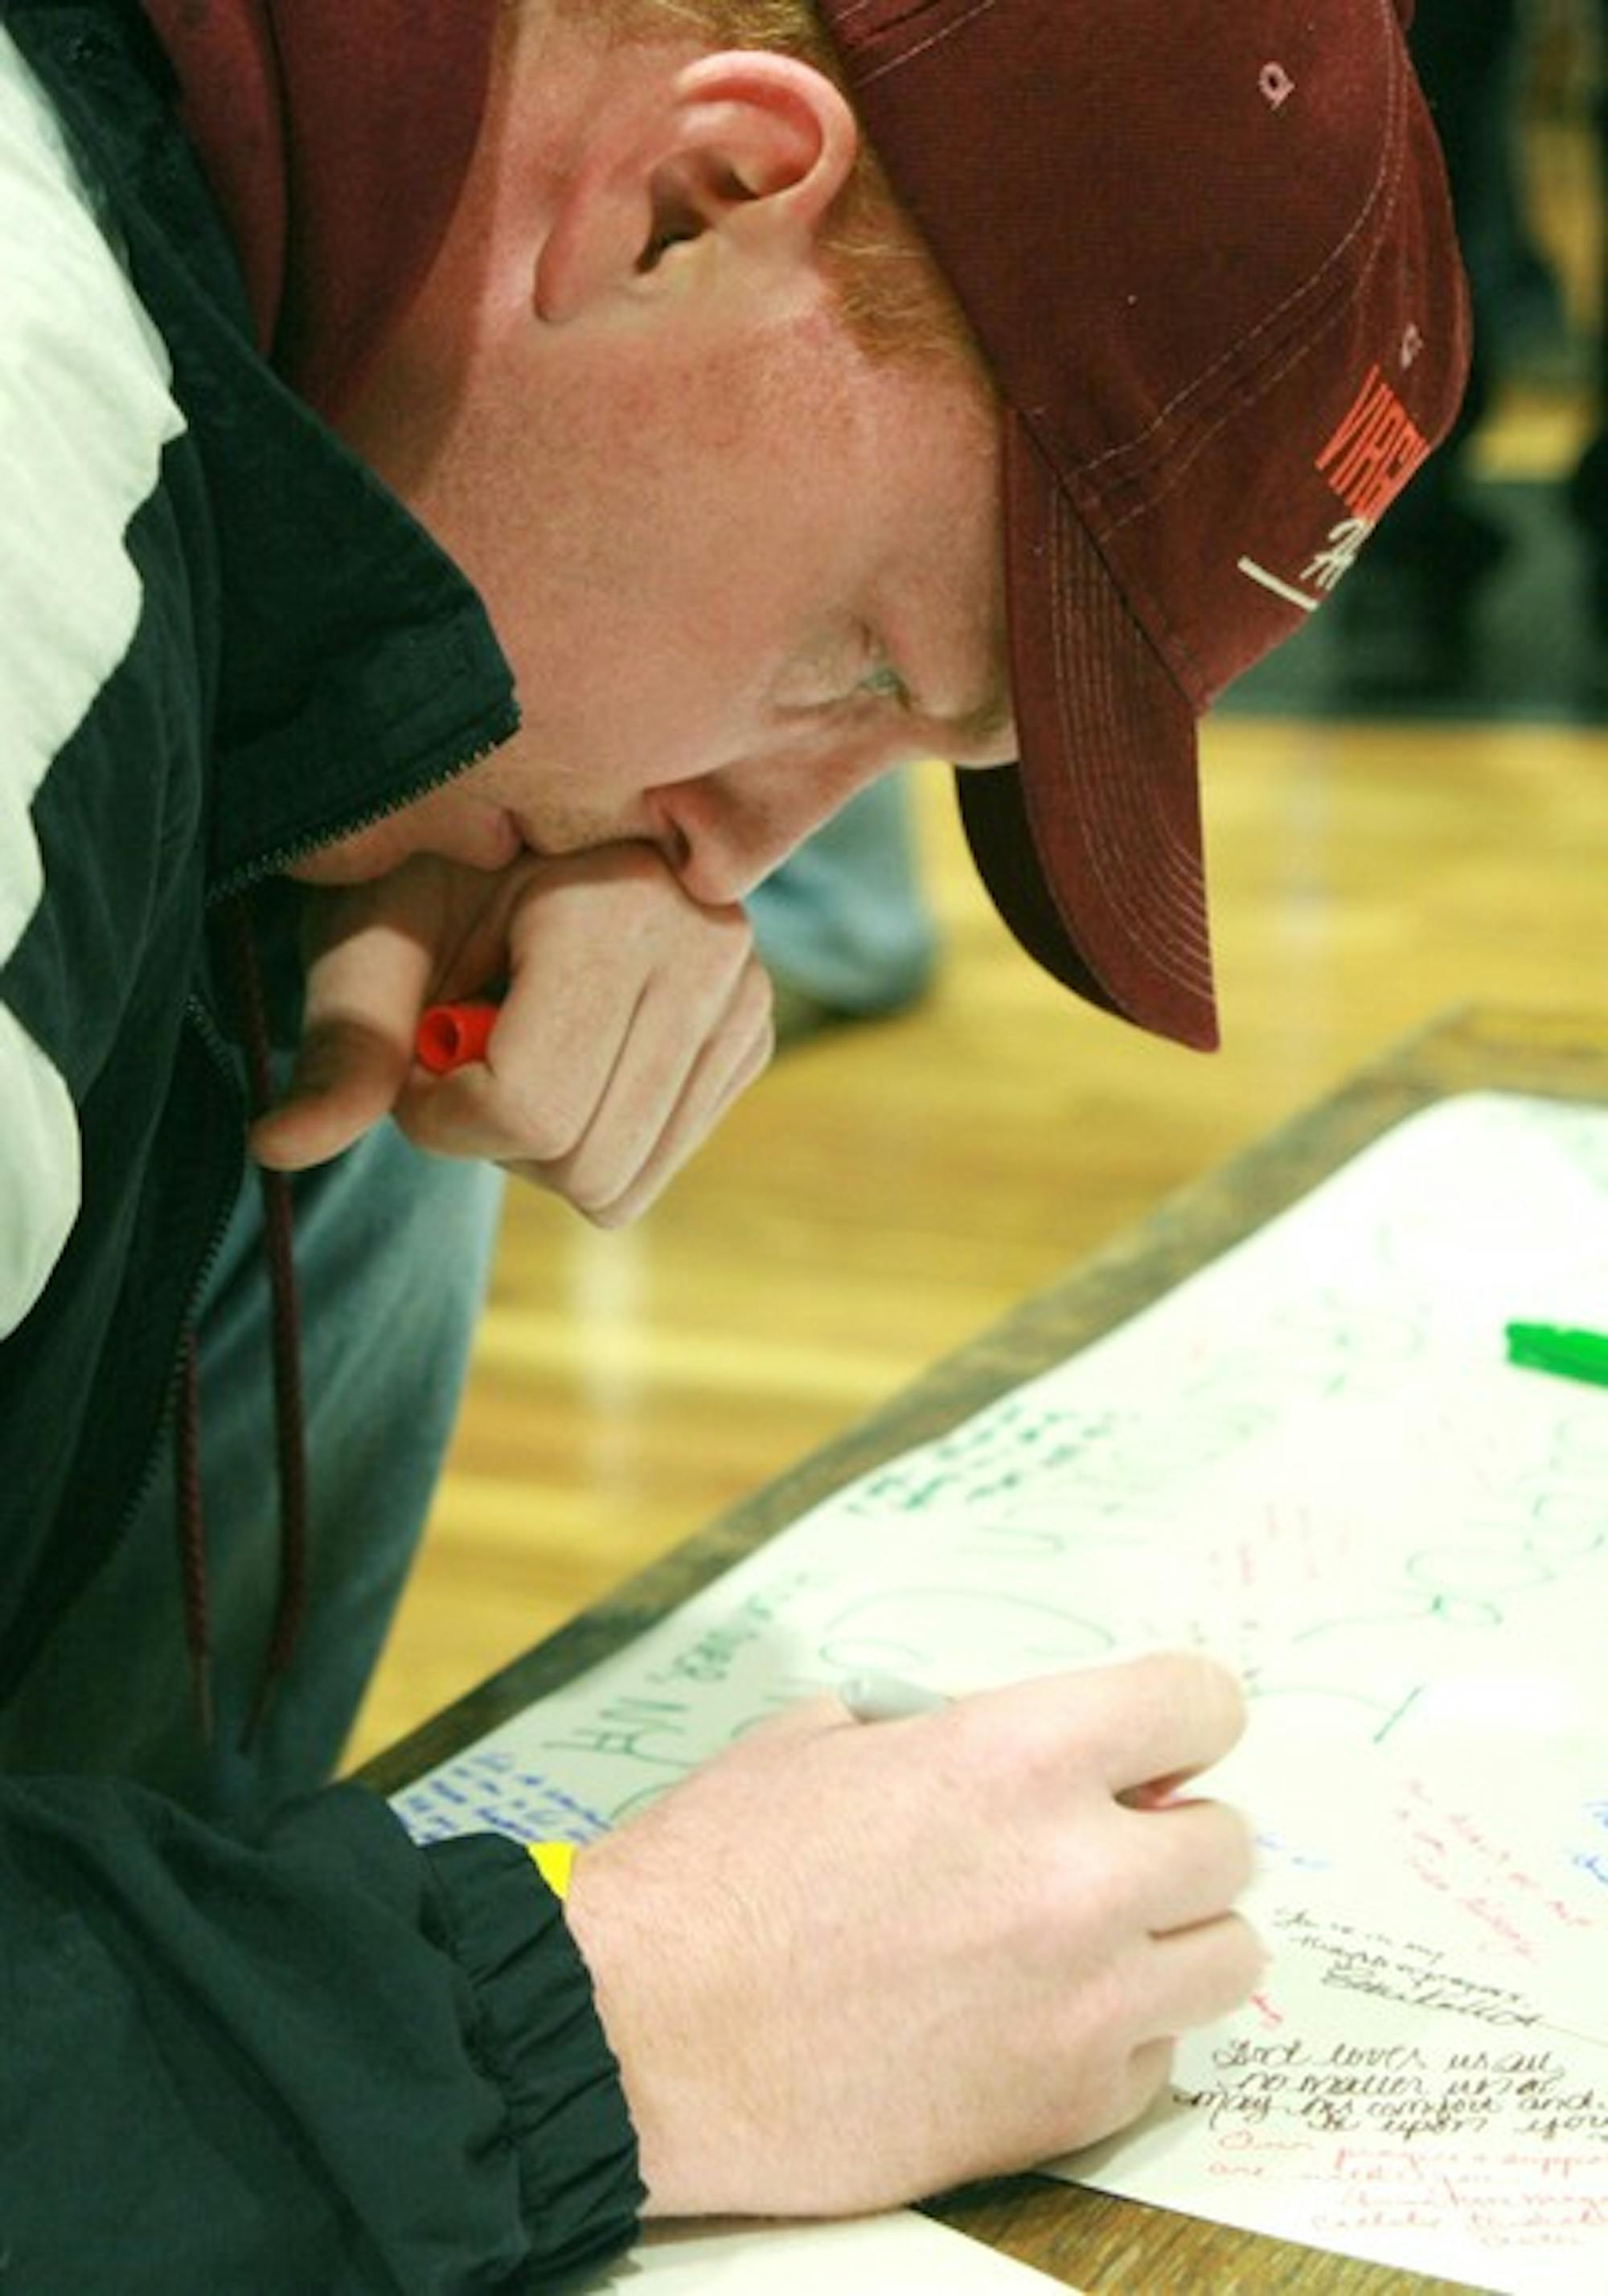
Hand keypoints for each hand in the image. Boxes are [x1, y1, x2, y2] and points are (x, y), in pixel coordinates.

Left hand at [250, 845, 773, 1223]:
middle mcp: (706, 948)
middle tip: (464, 1045)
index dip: (439, 1114)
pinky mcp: (750, 1034)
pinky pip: (657, 1164)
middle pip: (581, 1163)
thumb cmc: (426, 871)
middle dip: (495, 1133)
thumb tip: (275, 1146)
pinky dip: (592, 1134)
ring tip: (520, 1042)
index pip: (529, 1108)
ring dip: (544, 1141)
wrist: (519, 823)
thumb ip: (340, 1044)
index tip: (415, 1053)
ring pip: (622, 1181)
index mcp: (614, 905)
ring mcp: (744, 994)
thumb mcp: (368, 939)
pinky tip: (571, 1049)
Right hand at [565, 1652, 1260, 2217]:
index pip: (1202, 1705)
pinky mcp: (1062, 2109)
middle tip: (1100, 1851)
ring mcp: (1082, 2004)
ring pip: (1228, 1957)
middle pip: (1230, 1842)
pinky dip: (1116, 2038)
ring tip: (1086, 1942)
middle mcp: (1075, 1875)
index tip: (1157, 1744)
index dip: (1180, 1720)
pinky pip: (1159, 2059)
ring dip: (1168, 1939)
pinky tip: (1032, 2020)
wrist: (638, 2034)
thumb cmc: (711, 1878)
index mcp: (1016, 1755)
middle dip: (1170, 1837)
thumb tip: (1035, 1751)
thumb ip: (954, 1732)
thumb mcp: (823, 1737)